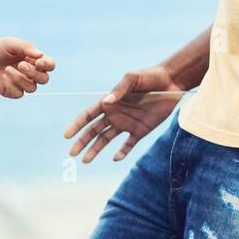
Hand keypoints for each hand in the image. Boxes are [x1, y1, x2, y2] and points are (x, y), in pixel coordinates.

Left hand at [0, 38, 55, 98]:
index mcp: (33, 59)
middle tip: (21, 64)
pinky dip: (12, 85)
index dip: (48, 65)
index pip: (49, 65)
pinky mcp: (12, 91)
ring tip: (7, 69)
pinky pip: (19, 93)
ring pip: (32, 88)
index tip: (38, 62)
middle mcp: (30, 72)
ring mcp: (21, 83)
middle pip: (44, 79)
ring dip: (21, 79)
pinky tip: (3, 77)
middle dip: (34, 73)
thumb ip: (26, 48)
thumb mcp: (10, 44)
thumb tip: (41, 55)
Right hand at [65, 65, 185, 162]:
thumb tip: (106, 102)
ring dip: (95, 150)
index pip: (88, 115)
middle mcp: (115, 114)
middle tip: (72, 154)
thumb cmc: (150, 76)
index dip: (77, 125)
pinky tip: (115, 158)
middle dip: (82, 141)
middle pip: (93, 130)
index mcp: (109, 102)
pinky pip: (128, 144)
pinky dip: (121, 152)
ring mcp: (127, 123)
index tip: (67, 136)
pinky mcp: (140, 130)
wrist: (171, 82)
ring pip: (106, 140)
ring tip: (85, 161)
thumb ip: (120, 90)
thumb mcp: (133, 79)